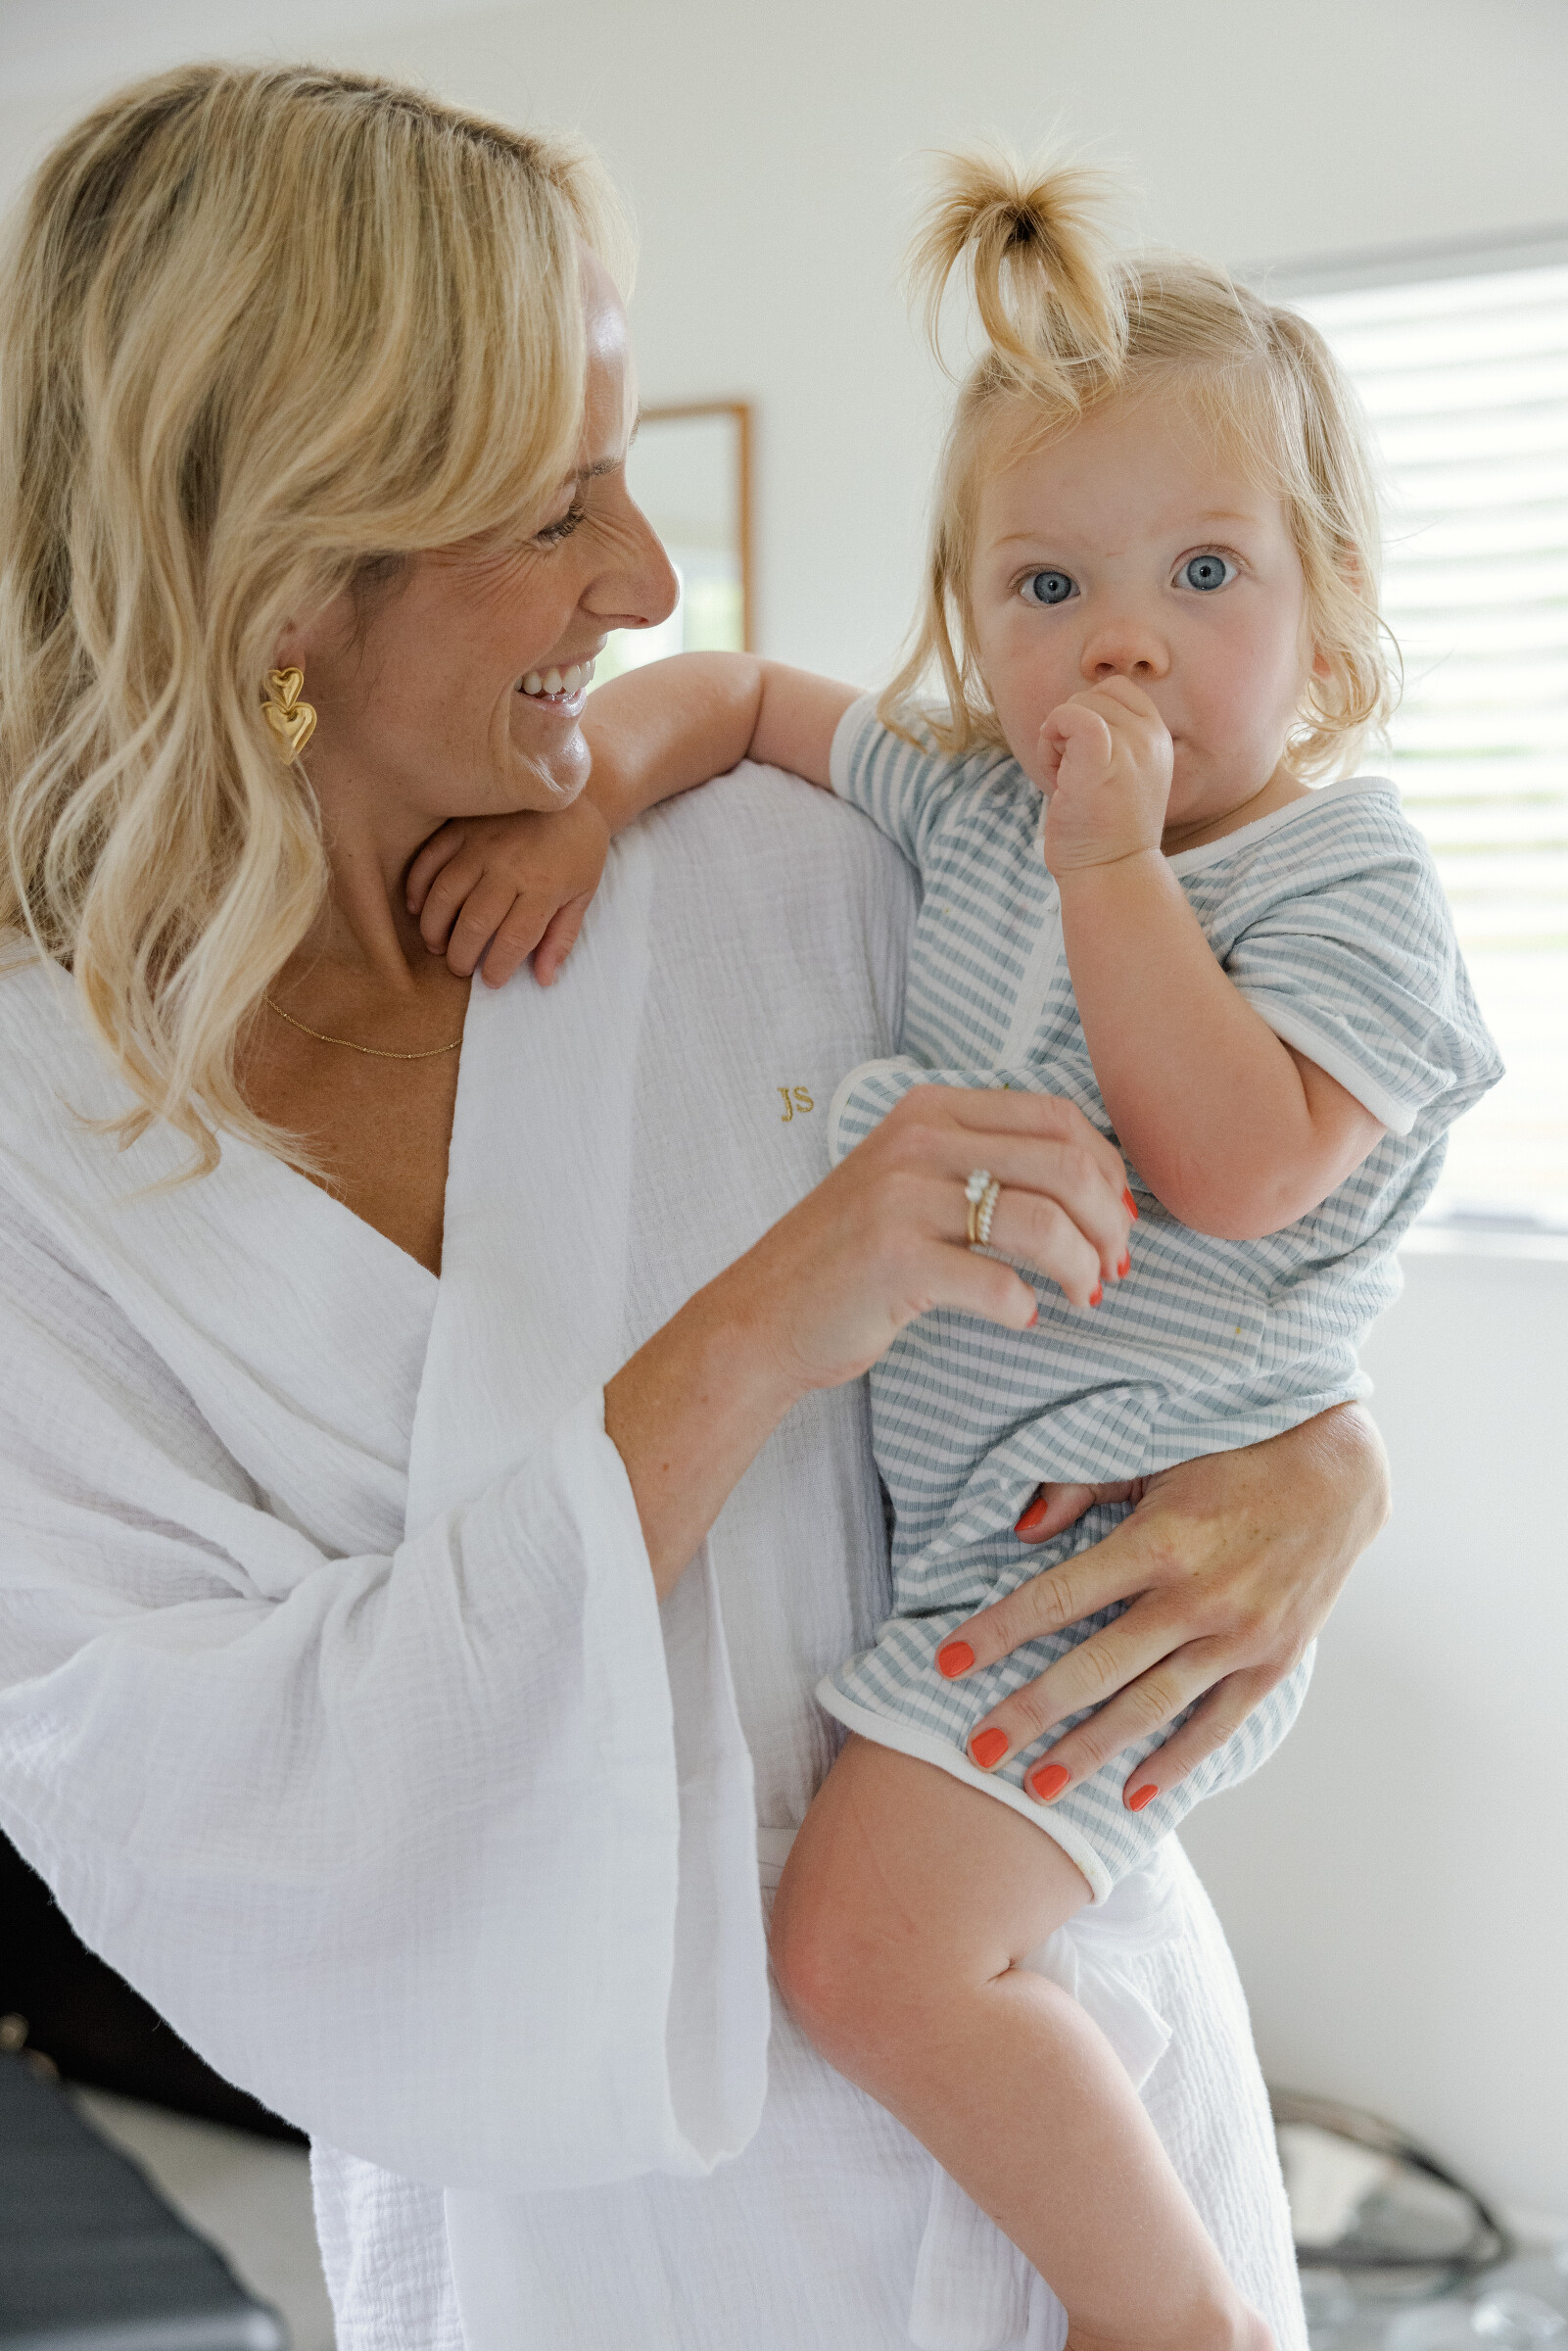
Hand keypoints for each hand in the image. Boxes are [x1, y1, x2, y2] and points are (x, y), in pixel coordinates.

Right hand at [405, 797, 610, 988]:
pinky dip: (417, 887)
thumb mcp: (582, 895)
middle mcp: (508, 867)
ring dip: (434, 929)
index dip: (497, 969)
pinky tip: (418, 909)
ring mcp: (481, 845)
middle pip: (473, 924)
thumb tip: (543, 980)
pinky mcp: (461, 827)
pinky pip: (429, 860)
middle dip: (461, 957)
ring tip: (436, 946)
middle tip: (460, 968)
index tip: (491, 980)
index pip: (512, 941)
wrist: (572, 792)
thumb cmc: (579, 849)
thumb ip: (561, 938)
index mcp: (543, 888)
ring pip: (444, 895)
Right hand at [743, 1084, 1134, 1390]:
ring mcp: (901, 1198)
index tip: (1119, 1219)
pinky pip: (998, 1283)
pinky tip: (1023, 1317)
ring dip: (1082, 1267)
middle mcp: (917, 1141)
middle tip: (1115, 1267)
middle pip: (1064, 1165)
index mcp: (930, 1109)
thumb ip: (983, 1159)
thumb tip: (1096, 1181)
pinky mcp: (894, 1261)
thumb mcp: (910, 1177)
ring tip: (1084, 1295)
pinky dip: (1025, 1307)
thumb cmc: (852, 1254)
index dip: (1108, 1169)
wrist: (764, 1313)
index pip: (1056, 1117)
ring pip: (1042, 1222)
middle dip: (1109, 1223)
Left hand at [940, 1404, 1389, 1805]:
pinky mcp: (1272, 1662)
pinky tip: (1133, 1792)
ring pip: (1149, 1707)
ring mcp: (1238, 1637)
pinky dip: (1175, 1762)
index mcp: (1158, 1540)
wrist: (1338, 1477)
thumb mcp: (1156, 1454)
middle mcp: (1197, 1597)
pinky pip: (1216, 1724)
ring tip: (1038, 1787)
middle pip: (1095, 1668)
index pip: (1058, 1597)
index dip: (998, 1633)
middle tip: (977, 1751)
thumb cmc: (1232, 1458)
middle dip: (1030, 1713)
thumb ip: (1083, 1488)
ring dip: (1090, 1751)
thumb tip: (1020, 1530)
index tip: (947, 1664)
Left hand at [1038, 676, 1173, 876]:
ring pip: (1077, 705)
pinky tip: (1055, 772)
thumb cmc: (1105, 833)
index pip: (1119, 689)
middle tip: (1072, 773)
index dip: (1090, 712)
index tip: (1084, 755)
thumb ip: (1114, 741)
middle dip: (1071, 727)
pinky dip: (1050, 736)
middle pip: (1094, 694)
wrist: (1112, 873)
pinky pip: (1069, 715)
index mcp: (1159, 739)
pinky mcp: (1101, 759)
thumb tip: (1074, 715)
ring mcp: (1130, 747)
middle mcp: (1151, 738)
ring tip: (1067, 779)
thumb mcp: (1124, 776)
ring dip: (1057, 739)